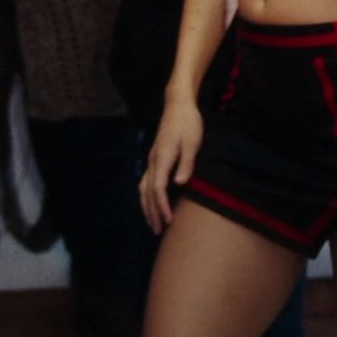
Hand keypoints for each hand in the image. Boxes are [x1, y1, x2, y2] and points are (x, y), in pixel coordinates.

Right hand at [138, 101, 203, 234]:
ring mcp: (152, 159)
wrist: (178, 105)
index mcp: (162, 157)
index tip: (168, 221)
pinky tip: (151, 204)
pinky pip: (146, 182)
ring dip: (147, 207)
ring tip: (152, 223)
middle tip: (158, 231)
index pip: (158, 188)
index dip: (162, 206)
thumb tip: (180, 183)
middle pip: (148, 192)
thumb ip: (186, 163)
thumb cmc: (188, 123)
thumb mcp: (192, 142)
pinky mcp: (154, 158)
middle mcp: (153, 160)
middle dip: (152, 213)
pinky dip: (147, 197)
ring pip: (144, 188)